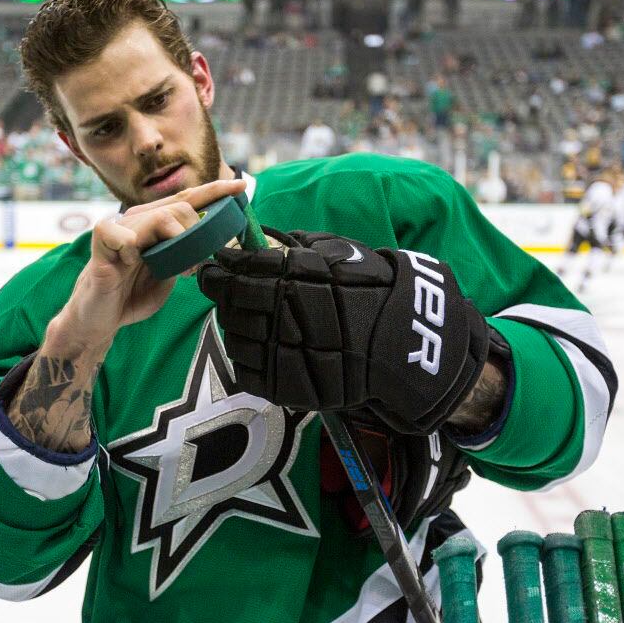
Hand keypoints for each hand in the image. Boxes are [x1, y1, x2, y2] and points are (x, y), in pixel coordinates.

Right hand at [49, 178, 246, 355]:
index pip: (188, 199)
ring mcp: (120, 229)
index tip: (241, 186)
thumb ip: (184, 255)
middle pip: (180, 207)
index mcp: (154, 224)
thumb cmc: (131, 294)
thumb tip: (209, 246)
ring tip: (169, 267)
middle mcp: (138, 220)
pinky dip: (130, 248)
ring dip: (174, 243)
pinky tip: (128, 263)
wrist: (100, 319)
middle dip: (197, 233)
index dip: (214, 191)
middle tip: (193, 266)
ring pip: (158, 217)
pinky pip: (119, 233)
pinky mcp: (101, 244)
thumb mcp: (168, 273)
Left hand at [198, 229, 490, 433]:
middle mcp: (289, 315)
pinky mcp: (287, 386)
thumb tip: (259, 236)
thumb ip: (298, 246)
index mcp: (300, 278)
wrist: (406, 346)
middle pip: (233, 303)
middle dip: (225, 294)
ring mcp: (286, 354)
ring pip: (235, 337)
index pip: (242, 269)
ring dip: (234, 325)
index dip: (224, 267)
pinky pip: (246, 370)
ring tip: (248, 319)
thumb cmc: (375, 293)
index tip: (217, 265)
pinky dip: (245, 356)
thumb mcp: (343, 254)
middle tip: (227, 290)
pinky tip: (260, 346)